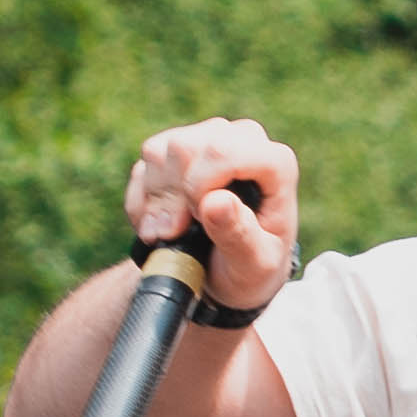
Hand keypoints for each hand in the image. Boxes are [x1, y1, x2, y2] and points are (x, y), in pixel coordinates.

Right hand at [126, 118, 298, 313]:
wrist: (230, 276)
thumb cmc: (252, 268)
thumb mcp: (254, 264)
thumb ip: (239, 235)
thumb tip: (215, 201)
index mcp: (274, 163)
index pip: (222, 151)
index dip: (199, 186)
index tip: (200, 219)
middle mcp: (242, 140)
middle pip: (184, 147)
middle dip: (172, 197)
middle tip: (178, 234)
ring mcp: (208, 140)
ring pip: (158, 153)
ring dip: (155, 202)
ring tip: (169, 235)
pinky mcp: (177, 151)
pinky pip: (142, 167)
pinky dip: (141, 203)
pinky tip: (158, 226)